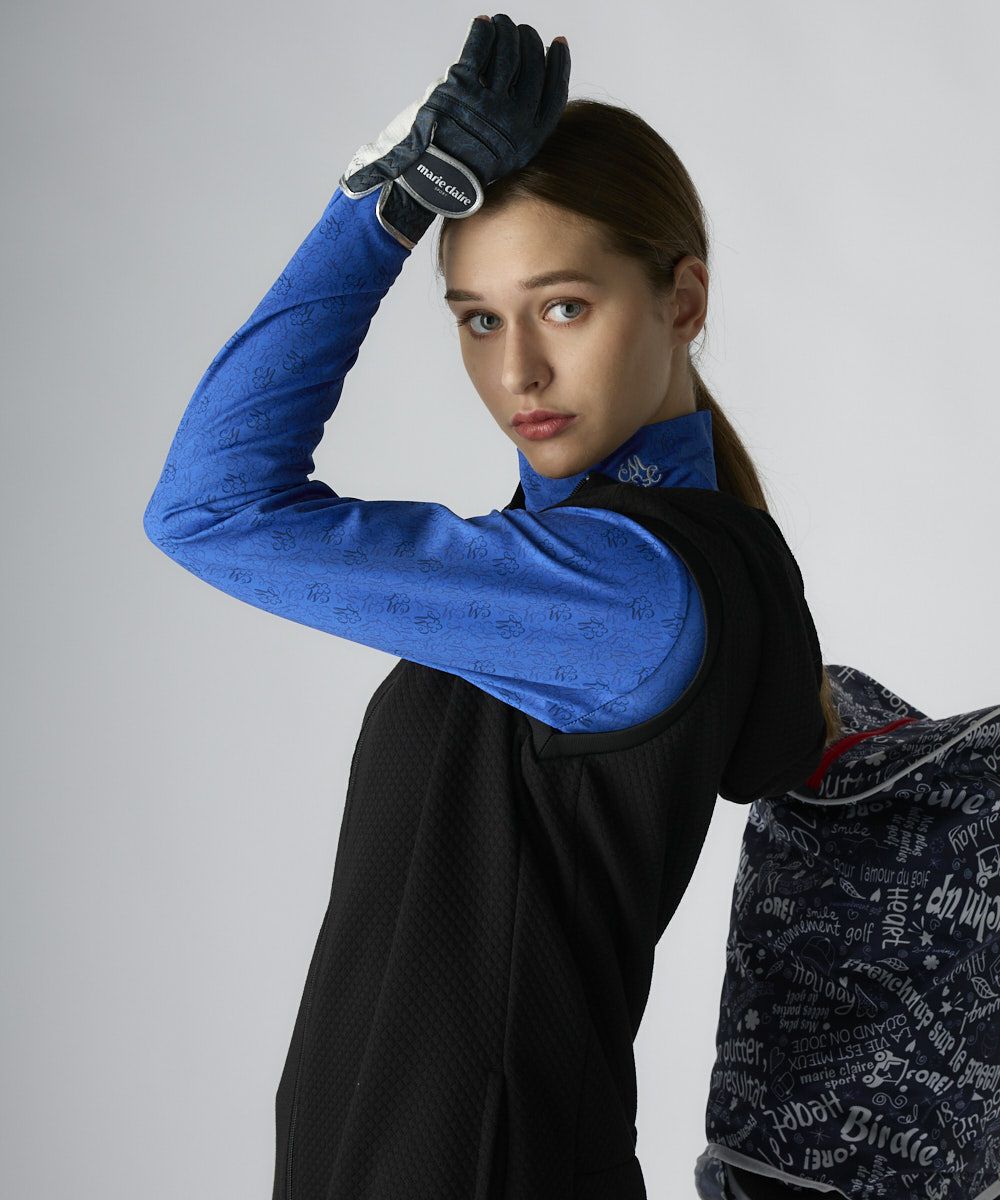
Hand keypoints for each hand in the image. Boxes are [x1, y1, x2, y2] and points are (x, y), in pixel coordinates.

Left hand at [340, 14, 570, 247]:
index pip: (555, 91)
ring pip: (507, 51)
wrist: (427, 179)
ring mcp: (487, 104)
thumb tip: (526, 76)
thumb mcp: (504, 154)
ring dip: (507, 30)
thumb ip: (519, 123)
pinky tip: (483, 24)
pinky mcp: (460, 88)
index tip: (557, 43)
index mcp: (529, 140)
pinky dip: (482, 31)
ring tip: (502, 24)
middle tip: (522, 32)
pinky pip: (478, 47)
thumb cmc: (463, 165)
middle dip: (530, 41)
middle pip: (533, 65)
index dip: (559, 62)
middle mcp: (513, 122)